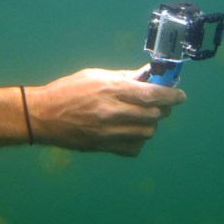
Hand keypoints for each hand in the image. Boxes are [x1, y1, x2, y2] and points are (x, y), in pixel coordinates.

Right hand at [29, 67, 185, 156]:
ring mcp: (108, 132)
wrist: (42, 116)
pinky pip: (134, 148)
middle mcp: (112, 111)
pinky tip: (131, 131)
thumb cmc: (68, 91)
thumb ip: (123, 77)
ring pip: (147, 132)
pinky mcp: (104, 147)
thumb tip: (147, 76)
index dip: (171, 95)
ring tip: (143, 117)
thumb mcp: (95, 75)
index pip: (151, 94)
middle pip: (154, 114)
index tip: (180, 95)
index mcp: (111, 89)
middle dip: (163, 108)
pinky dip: (139, 140)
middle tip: (160, 103)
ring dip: (151, 124)